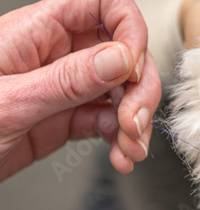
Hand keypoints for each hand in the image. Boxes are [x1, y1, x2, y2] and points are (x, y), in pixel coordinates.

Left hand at [0, 0, 161, 180]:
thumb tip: (119, 59)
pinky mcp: (68, 118)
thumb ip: (67, 80)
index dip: (128, 30)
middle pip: (121, 55)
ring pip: (120, 92)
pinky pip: (108, 122)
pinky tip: (120, 154)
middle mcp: (56, 56)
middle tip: (134, 120)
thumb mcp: (9, 101)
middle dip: (137, 88)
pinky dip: (121, 140)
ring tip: (130, 147)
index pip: (101, 6)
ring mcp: (65, 89)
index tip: (133, 64)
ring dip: (134, 121)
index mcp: (36, 32)